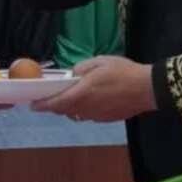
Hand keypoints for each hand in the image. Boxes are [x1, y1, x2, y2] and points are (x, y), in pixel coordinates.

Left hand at [32, 56, 156, 122]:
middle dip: (55, 106)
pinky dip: (84, 109)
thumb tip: (73, 74)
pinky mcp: (106, 119)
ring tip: (72, 97)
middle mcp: (86, 108)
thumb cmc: (124, 72)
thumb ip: (82, 68)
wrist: (147, 89)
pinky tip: (91, 100)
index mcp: (83, 93)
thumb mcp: (100, 61)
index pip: (56, 103)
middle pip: (64, 111)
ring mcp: (97, 116)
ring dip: (70, 108)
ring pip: (76, 114)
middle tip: (50, 98)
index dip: (43, 105)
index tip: (33, 105)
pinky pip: (89, 116)